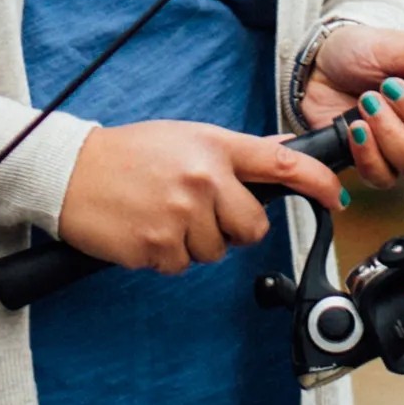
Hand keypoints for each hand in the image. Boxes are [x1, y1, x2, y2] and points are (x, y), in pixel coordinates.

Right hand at [59, 121, 343, 273]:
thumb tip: (285, 151)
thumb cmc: (130, 153)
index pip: (282, 164)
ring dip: (196, 244)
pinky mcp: (157, 246)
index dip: (317, 183)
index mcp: (214, 147)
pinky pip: (181, 267)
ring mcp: (180, 214)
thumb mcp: (187, 137)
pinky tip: (146, 231)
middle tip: (202, 212)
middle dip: (234, 228)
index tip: (335, 198)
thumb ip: (237, 151)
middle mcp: (203, 179)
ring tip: (163, 215)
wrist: (68, 172)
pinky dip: (166, 256)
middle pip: (254, 227)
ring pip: (217, 252)